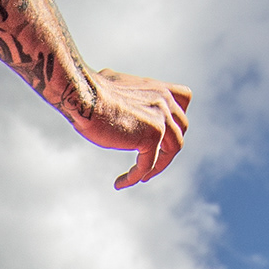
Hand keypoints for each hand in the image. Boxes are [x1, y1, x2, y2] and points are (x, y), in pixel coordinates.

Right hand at [62, 69, 192, 187]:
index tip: (164, 130)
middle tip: (150, 160)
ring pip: (172, 149)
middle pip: (181, 127)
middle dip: (168, 146)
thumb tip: (108, 86)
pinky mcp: (153, 135)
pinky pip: (148, 164)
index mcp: (156, 86)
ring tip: (141, 177)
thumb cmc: (89, 91)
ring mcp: (161, 117)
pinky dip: (135, 177)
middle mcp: (164, 99)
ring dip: (158, 166)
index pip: (183, 98)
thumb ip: (122, 92)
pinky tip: (120, 183)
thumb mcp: (112, 86)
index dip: (177, 116)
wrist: (85, 97)